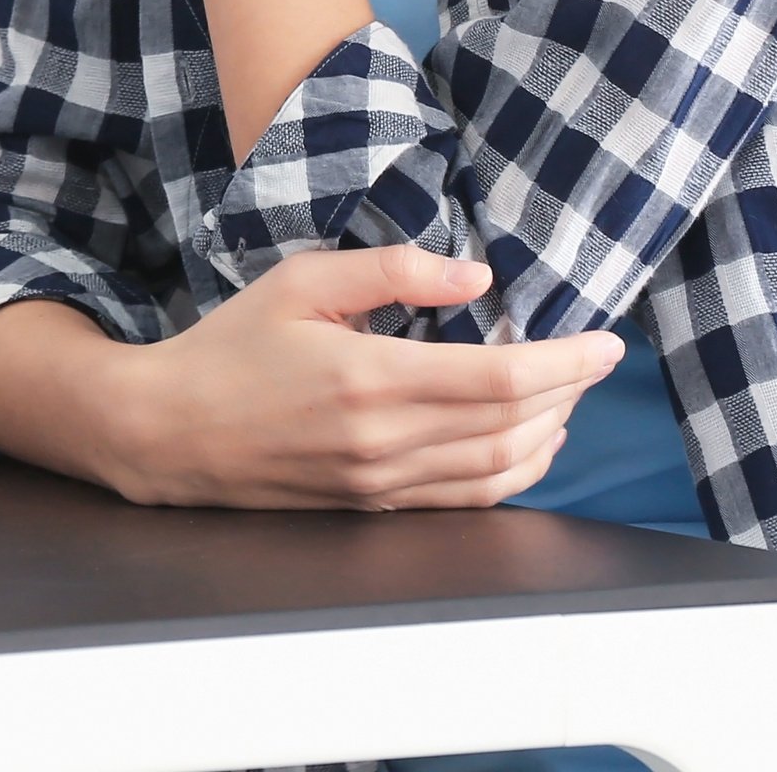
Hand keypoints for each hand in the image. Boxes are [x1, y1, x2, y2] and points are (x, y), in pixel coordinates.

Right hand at [0, 245, 616, 510]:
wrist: (170, 430)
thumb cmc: (231, 346)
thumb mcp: (303, 281)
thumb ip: (394, 271)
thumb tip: (475, 277)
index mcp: (369, 378)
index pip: (499, 378)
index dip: (565, 363)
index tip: (606, 342)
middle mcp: (383, 440)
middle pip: (510, 425)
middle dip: (569, 392)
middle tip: (596, 359)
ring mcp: (379, 483)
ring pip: (496, 470)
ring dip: (549, 435)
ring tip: (569, 397)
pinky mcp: (371, 505)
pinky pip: (463, 500)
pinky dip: (511, 474)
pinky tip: (526, 443)